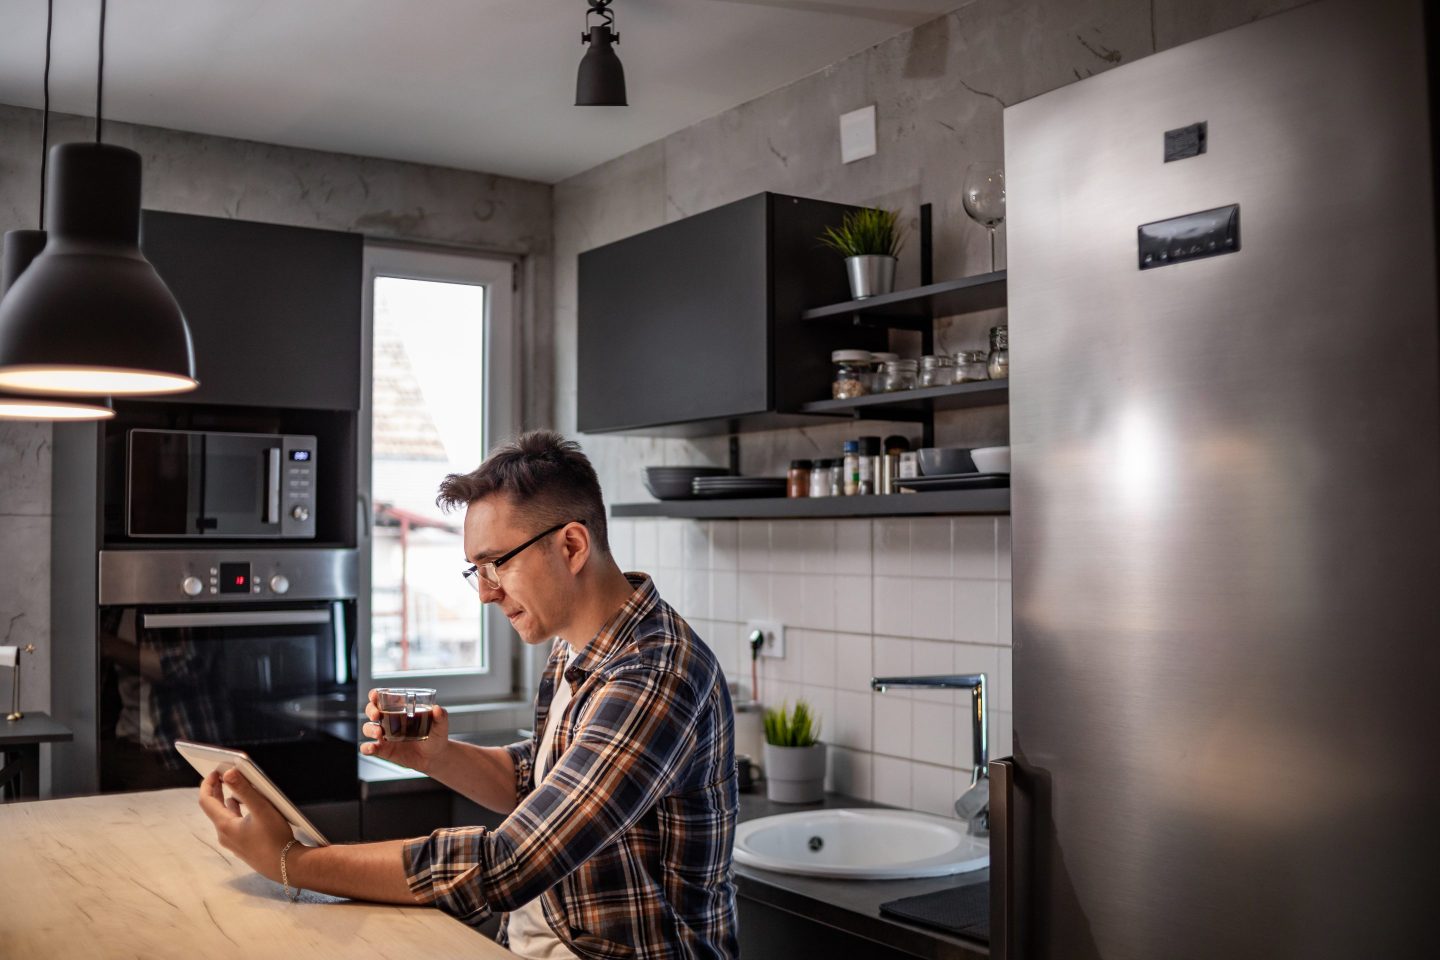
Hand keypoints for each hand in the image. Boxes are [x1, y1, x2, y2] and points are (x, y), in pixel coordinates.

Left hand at [197, 768, 294, 882]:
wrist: (285, 865)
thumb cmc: (275, 837)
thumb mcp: (262, 809)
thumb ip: (244, 790)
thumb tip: (228, 773)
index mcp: (224, 825)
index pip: (206, 801)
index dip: (208, 784)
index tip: (215, 772)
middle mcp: (224, 835)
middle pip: (214, 809)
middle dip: (217, 791)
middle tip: (222, 776)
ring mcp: (232, 843)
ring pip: (224, 818)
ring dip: (227, 802)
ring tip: (235, 790)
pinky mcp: (242, 847)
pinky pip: (232, 826)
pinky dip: (235, 814)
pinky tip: (247, 811)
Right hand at [361, 688, 450, 772]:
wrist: (434, 757)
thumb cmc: (435, 736)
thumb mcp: (440, 725)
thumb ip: (440, 716)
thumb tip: (438, 709)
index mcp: (399, 710)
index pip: (382, 698)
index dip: (375, 695)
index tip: (375, 695)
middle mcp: (389, 721)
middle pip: (371, 711)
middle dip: (371, 710)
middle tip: (377, 715)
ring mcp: (384, 736)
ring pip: (368, 728)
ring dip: (370, 729)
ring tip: (380, 734)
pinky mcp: (383, 750)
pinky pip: (368, 748)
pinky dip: (366, 748)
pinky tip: (372, 748)